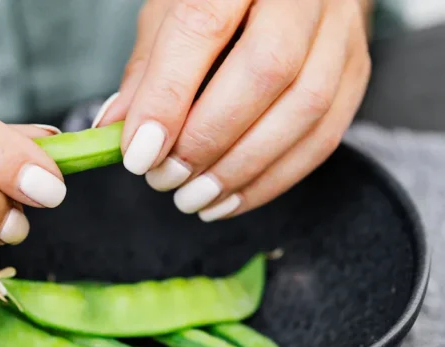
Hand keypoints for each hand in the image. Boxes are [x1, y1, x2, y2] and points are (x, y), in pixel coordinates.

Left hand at [94, 0, 371, 220]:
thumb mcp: (170, 12)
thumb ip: (147, 69)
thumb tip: (116, 131)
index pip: (202, 26)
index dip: (168, 96)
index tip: (139, 154)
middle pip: (267, 69)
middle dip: (208, 138)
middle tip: (165, 180)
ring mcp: (342, 28)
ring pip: (305, 108)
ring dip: (242, 169)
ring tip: (194, 200)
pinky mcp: (358, 68)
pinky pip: (325, 134)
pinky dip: (274, 178)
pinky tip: (231, 199)